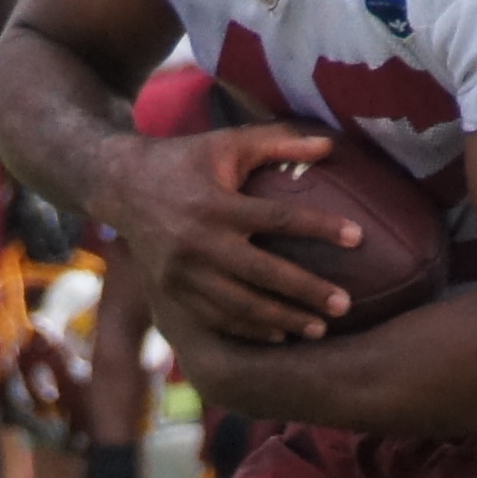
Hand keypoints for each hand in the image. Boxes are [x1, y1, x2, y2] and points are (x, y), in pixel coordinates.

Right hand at [96, 120, 361, 344]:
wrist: (119, 185)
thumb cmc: (185, 160)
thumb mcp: (228, 143)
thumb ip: (279, 142)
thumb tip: (331, 145)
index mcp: (215, 204)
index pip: (277, 219)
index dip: (319, 227)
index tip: (357, 237)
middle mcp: (198, 242)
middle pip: (263, 275)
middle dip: (306, 292)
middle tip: (345, 304)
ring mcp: (182, 273)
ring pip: (240, 306)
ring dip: (283, 320)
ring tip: (321, 328)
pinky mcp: (172, 292)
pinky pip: (216, 318)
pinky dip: (249, 330)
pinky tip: (280, 335)